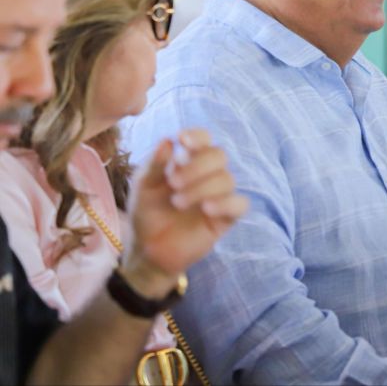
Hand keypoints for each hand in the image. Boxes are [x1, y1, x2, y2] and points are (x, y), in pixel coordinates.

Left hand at [121, 129, 248, 297]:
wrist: (148, 252)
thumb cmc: (146, 215)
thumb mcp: (143, 188)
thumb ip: (155, 165)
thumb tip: (168, 140)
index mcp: (188, 162)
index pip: (204, 140)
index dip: (198, 136)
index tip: (182, 141)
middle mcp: (208, 175)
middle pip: (219, 155)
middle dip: (197, 165)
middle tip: (173, 183)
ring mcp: (219, 196)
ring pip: (227, 179)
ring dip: (202, 187)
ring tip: (178, 203)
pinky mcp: (226, 218)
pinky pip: (240, 204)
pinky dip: (226, 203)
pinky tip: (206, 209)